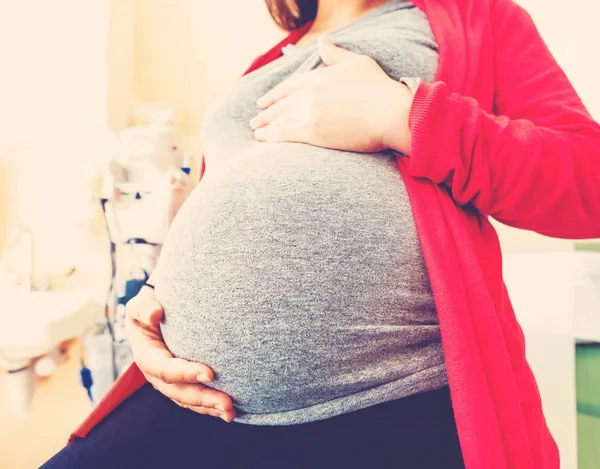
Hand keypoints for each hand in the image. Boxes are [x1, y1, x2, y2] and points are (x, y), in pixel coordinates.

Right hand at [125, 285, 235, 421]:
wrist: (153, 314)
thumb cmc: (148, 307)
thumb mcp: (139, 304)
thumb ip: (143, 308)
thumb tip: (154, 313)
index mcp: (146, 357)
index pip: (166, 369)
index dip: (186, 373)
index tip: (211, 373)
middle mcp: (157, 375)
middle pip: (180, 392)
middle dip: (203, 399)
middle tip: (227, 404)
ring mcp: (169, 382)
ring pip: (189, 400)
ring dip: (210, 408)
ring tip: (231, 412)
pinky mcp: (181, 384)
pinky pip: (195, 400)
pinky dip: (210, 406)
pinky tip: (229, 410)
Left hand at [250, 35, 413, 153]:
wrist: (389, 113)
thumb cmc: (379, 88)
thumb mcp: (357, 62)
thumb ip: (335, 55)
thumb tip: (322, 41)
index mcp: (317, 77)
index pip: (287, 87)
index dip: (273, 95)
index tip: (263, 101)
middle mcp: (308, 94)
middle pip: (280, 105)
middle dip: (265, 113)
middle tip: (255, 120)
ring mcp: (308, 114)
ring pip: (278, 121)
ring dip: (265, 127)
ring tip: (257, 133)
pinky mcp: (312, 133)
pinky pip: (284, 135)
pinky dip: (271, 138)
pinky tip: (264, 141)